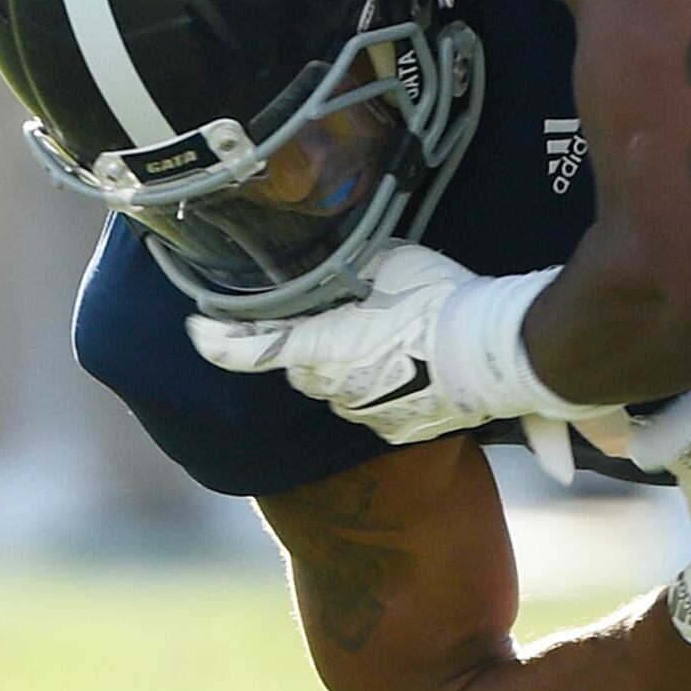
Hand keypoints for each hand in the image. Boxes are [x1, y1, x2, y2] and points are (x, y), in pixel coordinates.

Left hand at [188, 239, 575, 445]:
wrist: (494, 353)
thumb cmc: (437, 300)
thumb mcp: (386, 260)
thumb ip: (345, 268)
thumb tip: (330, 261)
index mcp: (318, 345)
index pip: (248, 348)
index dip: (216, 340)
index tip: (196, 329)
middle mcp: (331, 385)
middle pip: (298, 366)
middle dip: (304, 346)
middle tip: (334, 318)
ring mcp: (364, 412)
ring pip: (336, 389)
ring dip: (347, 368)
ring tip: (388, 339)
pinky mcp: (397, 429)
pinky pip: (374, 408)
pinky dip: (382, 389)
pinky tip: (412, 367)